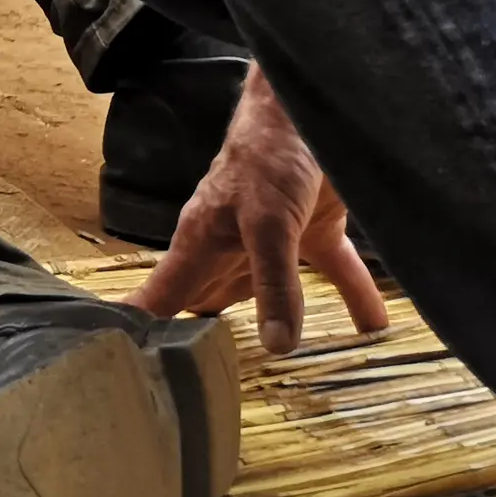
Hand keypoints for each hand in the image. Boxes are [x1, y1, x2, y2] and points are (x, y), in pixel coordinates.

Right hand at [134, 68, 389, 354]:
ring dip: (277, 325)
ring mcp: (272, 241)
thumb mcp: (267, 224)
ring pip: (268, 295)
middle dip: (202, 342)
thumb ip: (274, 286)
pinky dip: (354, 301)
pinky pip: (333, 274)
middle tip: (192, 390)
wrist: (311, 106)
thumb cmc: (268, 154)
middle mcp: (229, 248)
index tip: (122, 370)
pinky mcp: (313, 231)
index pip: (160, 297)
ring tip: (275, 372)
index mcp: (200, 244)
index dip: (140, 331)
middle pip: (208, 303)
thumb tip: (277, 348)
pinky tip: (374, 328)